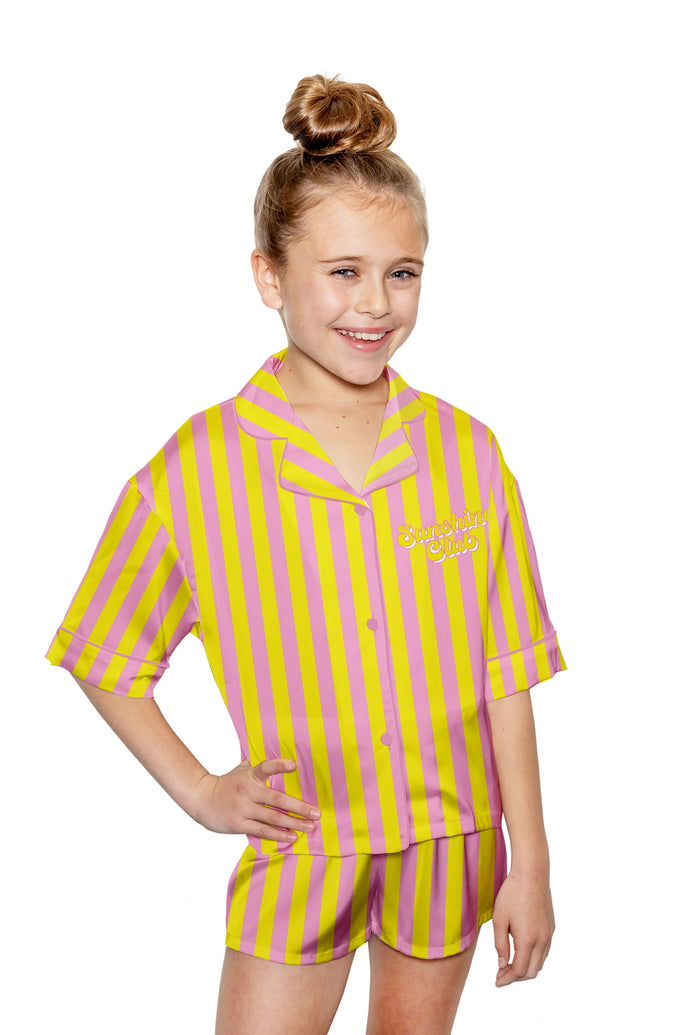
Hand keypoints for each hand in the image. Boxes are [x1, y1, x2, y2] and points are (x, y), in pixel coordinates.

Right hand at [191, 758, 319, 841]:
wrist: (201, 798)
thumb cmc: (227, 783)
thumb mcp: (242, 769)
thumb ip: (259, 764)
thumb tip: (278, 748)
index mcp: (250, 775)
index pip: (266, 767)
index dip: (279, 766)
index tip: (293, 765)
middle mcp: (248, 791)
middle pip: (277, 799)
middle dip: (299, 807)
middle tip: (316, 813)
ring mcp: (243, 808)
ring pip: (272, 817)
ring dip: (293, 823)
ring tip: (309, 827)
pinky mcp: (239, 824)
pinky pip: (262, 830)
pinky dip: (278, 834)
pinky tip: (292, 836)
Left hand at [492, 870, 554, 986]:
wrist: (532, 875)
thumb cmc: (512, 894)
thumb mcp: (499, 920)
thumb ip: (500, 945)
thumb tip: (502, 964)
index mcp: (528, 940)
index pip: (519, 970)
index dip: (507, 979)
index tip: (497, 981)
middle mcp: (542, 940)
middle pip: (531, 971)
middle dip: (516, 978)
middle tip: (501, 974)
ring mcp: (549, 935)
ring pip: (539, 963)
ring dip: (525, 969)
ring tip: (509, 964)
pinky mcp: (551, 928)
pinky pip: (544, 951)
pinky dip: (533, 958)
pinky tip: (521, 952)